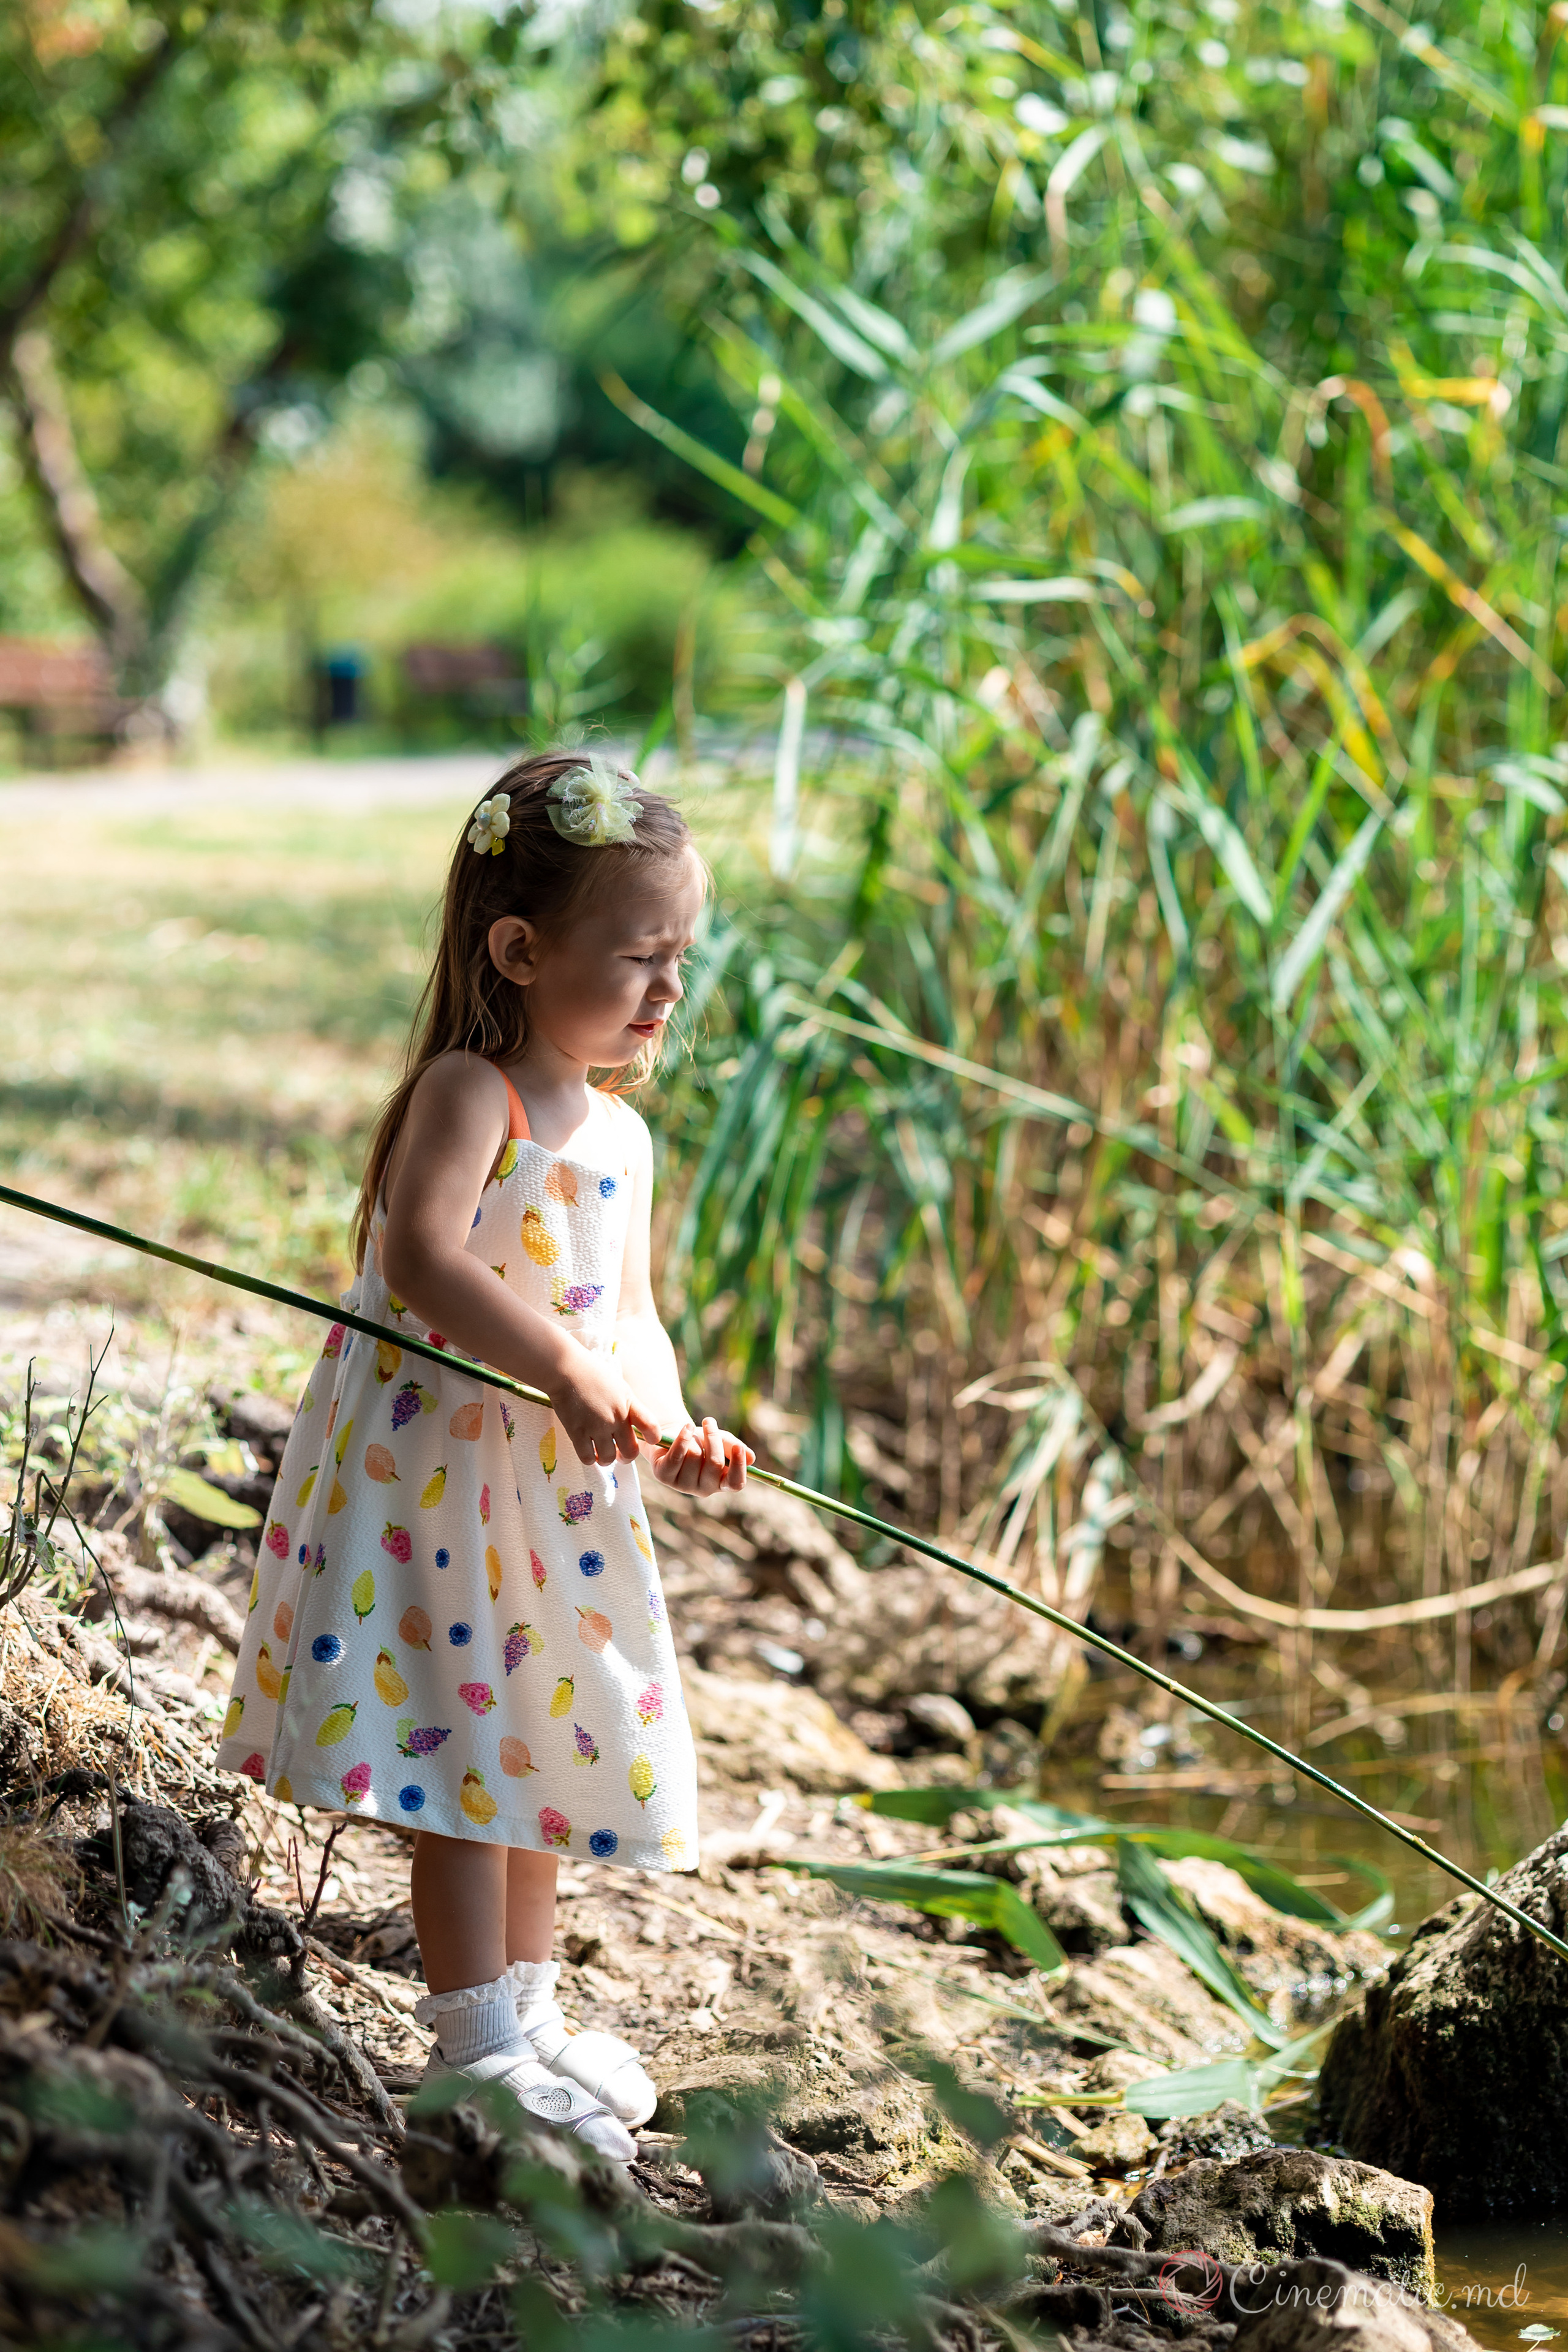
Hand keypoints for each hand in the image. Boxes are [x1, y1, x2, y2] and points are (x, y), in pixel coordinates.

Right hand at [550, 1352, 661, 1466]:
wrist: (567, 1369)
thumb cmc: (593, 1374)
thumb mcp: (620, 1386)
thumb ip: (628, 1406)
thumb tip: (633, 1424)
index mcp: (629, 1404)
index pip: (651, 1427)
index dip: (653, 1438)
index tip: (649, 1439)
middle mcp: (615, 1418)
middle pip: (630, 1451)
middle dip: (626, 1457)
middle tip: (619, 1455)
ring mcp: (596, 1426)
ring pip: (608, 1458)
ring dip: (606, 1459)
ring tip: (601, 1454)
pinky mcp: (577, 1432)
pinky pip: (587, 1458)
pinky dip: (589, 1459)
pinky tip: (588, 1451)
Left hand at [652, 1416, 753, 1494]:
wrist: (674, 1435)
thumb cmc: (702, 1440)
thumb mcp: (722, 1441)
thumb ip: (735, 1448)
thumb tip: (750, 1457)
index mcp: (722, 1483)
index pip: (735, 1483)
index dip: (738, 1467)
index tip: (739, 1447)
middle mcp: (704, 1488)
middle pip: (714, 1464)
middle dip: (713, 1439)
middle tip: (709, 1421)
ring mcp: (683, 1485)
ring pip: (694, 1457)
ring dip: (695, 1437)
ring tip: (691, 1431)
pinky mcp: (664, 1476)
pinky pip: (676, 1457)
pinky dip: (683, 1438)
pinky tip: (686, 1428)